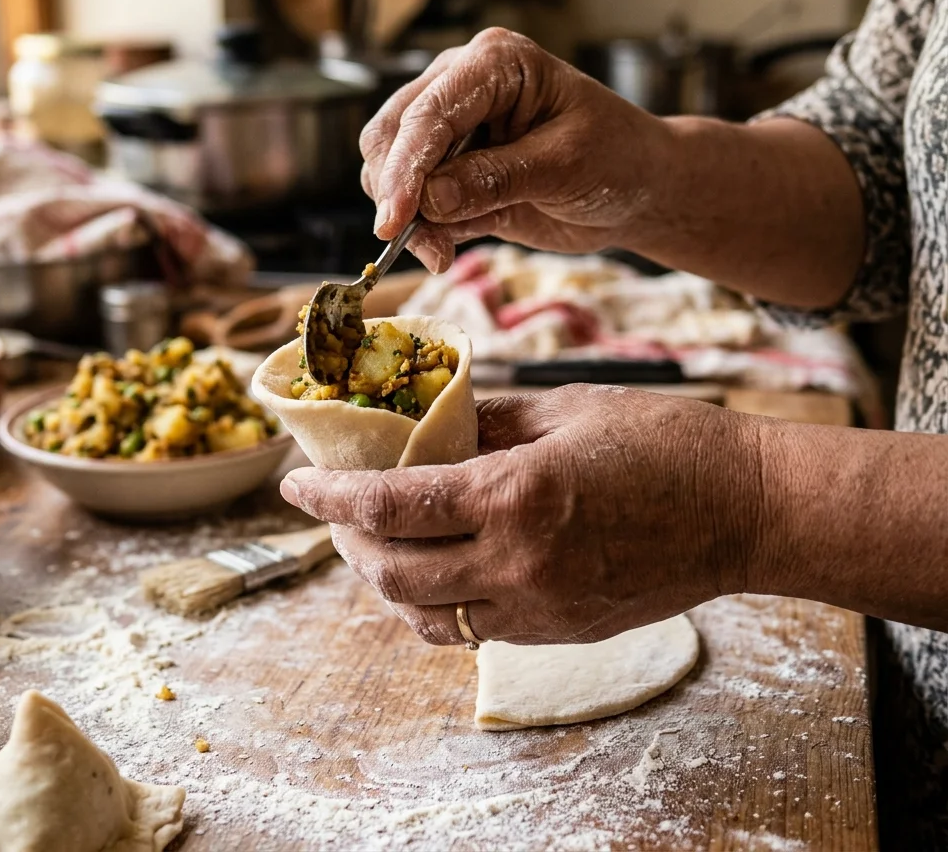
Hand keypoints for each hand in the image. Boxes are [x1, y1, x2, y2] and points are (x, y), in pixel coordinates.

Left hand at [280, 386, 763, 645]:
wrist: (746, 512)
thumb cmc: (666, 444)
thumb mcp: (566, 410)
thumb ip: (484, 422)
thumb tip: (424, 425)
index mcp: (516, 495)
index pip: (391, 507)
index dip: (330, 497)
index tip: (296, 485)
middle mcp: (518, 563)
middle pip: (392, 574)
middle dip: (346, 542)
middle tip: (335, 510)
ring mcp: (539, 608)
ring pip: (423, 616)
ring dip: (383, 581)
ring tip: (373, 543)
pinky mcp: (558, 632)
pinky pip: (470, 632)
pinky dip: (432, 606)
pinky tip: (431, 571)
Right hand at [360, 28, 670, 271]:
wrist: (637, 190)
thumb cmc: (618, 159)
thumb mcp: (565, 166)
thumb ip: (496, 180)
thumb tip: (430, 200)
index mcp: (495, 64)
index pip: (429, 112)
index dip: (405, 167)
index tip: (395, 219)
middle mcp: (461, 87)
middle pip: (393, 134)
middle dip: (396, 192)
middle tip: (419, 243)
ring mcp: (451, 130)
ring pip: (389, 169)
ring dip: (406, 218)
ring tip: (441, 252)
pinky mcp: (450, 173)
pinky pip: (413, 203)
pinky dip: (419, 231)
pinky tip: (444, 251)